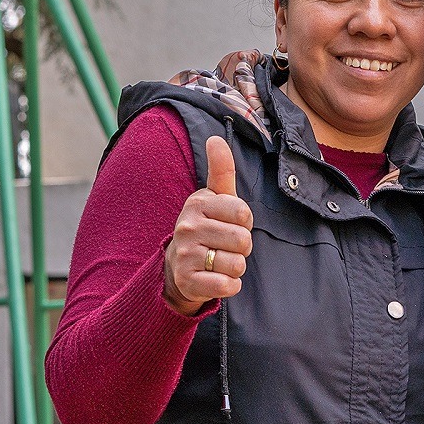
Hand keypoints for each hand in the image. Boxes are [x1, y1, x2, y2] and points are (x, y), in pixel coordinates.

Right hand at [163, 136, 253, 315]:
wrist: (178, 265)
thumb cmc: (207, 226)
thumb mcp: (215, 197)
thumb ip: (221, 170)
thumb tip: (216, 138)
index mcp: (199, 203)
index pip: (244, 213)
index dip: (245, 222)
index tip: (231, 223)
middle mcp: (188, 227)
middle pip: (243, 240)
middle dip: (242, 247)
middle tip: (226, 246)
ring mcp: (186, 254)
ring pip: (237, 264)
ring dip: (236, 267)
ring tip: (219, 261)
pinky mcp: (188, 281)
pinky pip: (227, 285)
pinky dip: (230, 285)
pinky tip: (217, 278)